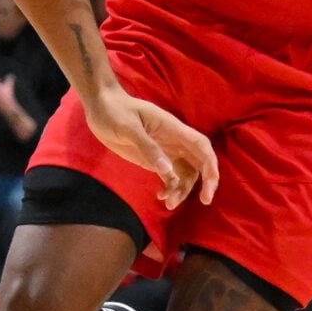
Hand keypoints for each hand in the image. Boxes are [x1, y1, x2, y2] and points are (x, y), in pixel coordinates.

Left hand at [85, 88, 217, 209]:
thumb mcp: (129, 128)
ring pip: (184, 173)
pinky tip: (161, 197)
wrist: (100, 106)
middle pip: (198, 162)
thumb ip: (148, 148)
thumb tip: (168, 171)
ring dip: (182, 190)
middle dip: (205, 182)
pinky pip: (169, 177)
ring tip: (169, 204)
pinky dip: (170, 188)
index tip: (212, 182)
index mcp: (172, 128)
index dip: (211, 163)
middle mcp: (174, 141)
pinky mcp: (153, 159)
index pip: (200, 146)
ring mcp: (165, 151)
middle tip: (205, 201)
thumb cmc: (115, 111)